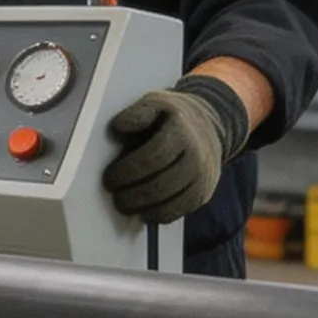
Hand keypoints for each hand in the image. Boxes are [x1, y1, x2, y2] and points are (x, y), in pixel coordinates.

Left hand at [103, 75, 249, 224]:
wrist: (207, 125)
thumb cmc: (171, 116)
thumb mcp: (156, 102)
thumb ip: (137, 113)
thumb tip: (118, 126)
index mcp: (182, 131)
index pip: (154, 157)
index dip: (129, 170)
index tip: (110, 178)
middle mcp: (197, 155)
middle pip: (162, 183)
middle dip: (133, 193)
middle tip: (115, 195)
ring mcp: (204, 175)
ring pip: (173, 201)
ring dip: (144, 207)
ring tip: (125, 204)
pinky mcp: (204, 191)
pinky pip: (182, 210)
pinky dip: (161, 215)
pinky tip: (145, 212)